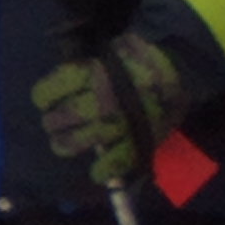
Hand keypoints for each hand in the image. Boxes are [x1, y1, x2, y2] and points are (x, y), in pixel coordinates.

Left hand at [34, 30, 190, 184]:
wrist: (180, 67)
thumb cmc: (137, 58)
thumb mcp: (107, 52)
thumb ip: (83, 68)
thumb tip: (60, 82)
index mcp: (92, 73)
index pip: (51, 90)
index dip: (43, 97)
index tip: (45, 101)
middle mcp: (102, 98)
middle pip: (63, 117)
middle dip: (53, 123)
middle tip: (53, 124)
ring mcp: (120, 121)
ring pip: (80, 140)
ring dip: (65, 144)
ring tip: (62, 143)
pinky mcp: (138, 139)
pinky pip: (115, 161)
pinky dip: (103, 170)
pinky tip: (95, 172)